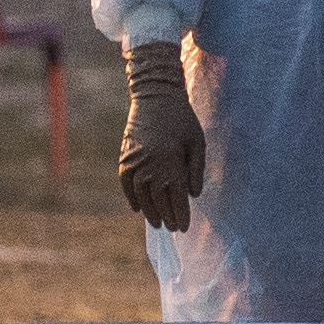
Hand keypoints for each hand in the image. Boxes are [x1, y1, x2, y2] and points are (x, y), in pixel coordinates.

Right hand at [118, 39, 203, 230]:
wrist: (155, 95)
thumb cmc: (182, 118)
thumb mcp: (197, 142)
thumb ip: (195, 170)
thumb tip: (193, 195)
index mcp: (171, 159)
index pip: (176, 195)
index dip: (180, 213)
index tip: (184, 227)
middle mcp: (150, 162)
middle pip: (158, 198)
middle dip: (167, 215)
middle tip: (173, 229)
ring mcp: (135, 160)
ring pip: (141, 194)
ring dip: (149, 211)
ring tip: (158, 223)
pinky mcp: (125, 155)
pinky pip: (126, 182)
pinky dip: (131, 196)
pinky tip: (138, 208)